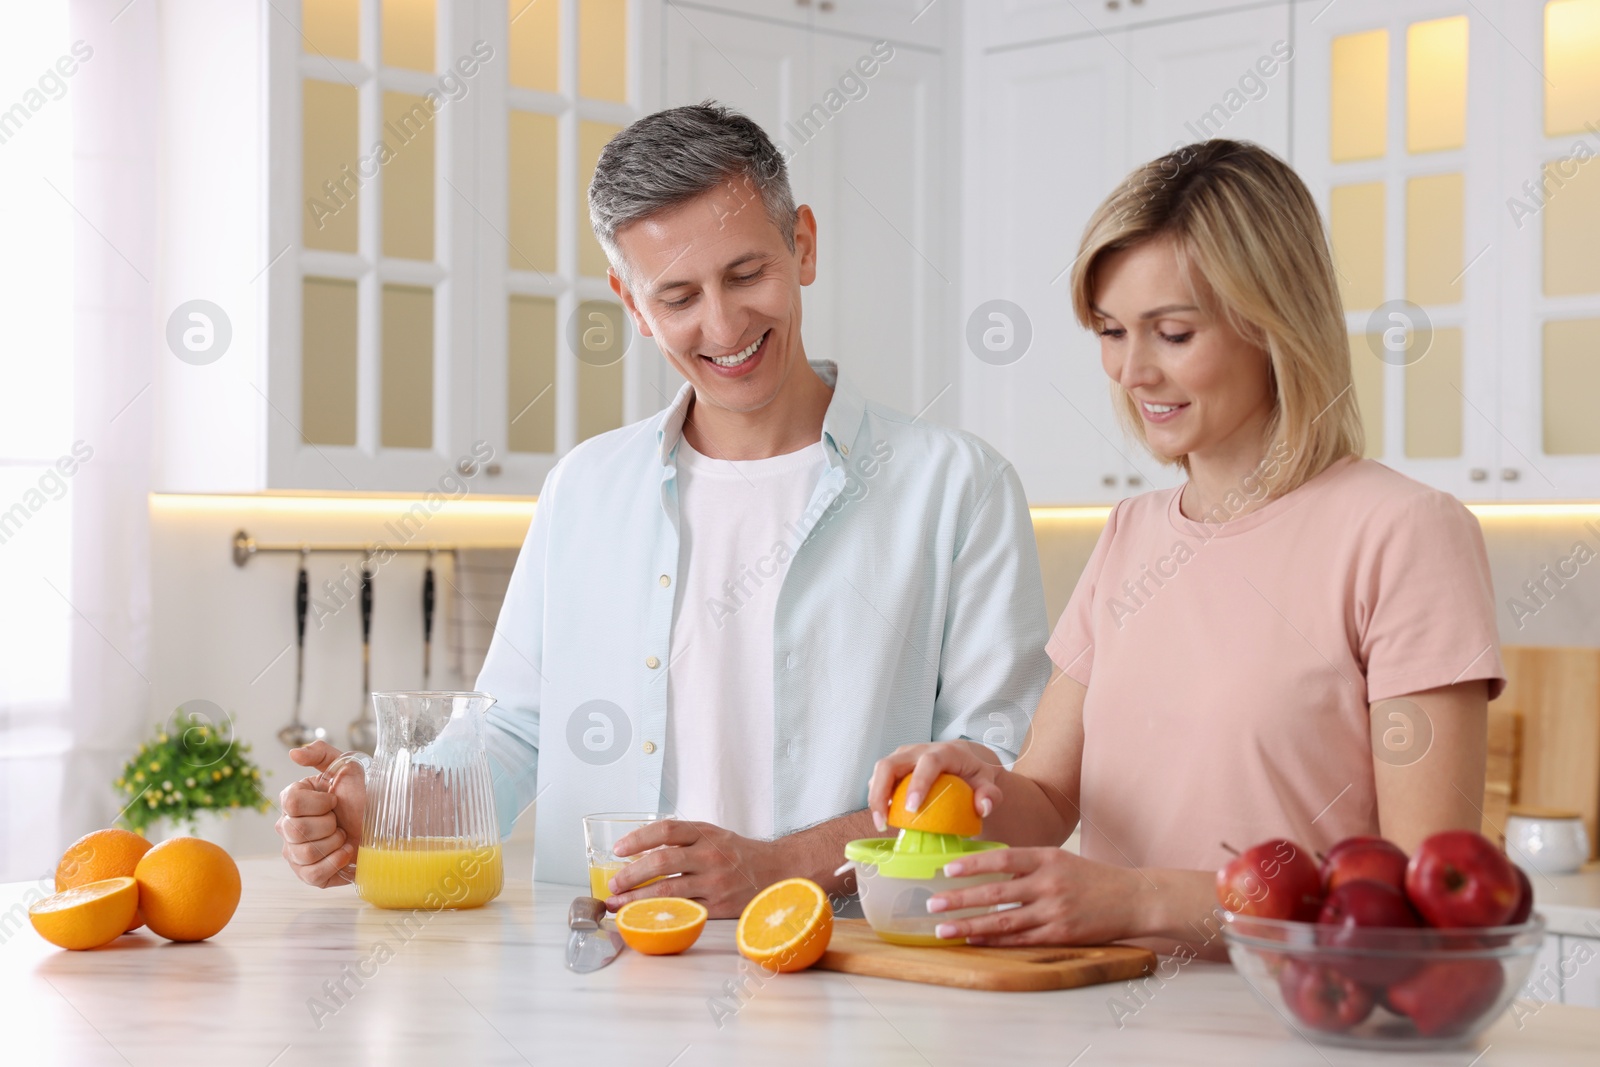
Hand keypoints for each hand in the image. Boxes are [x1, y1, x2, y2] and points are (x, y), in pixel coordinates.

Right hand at [276, 740, 364, 887]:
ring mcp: (295, 853)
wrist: (383, 822)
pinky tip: (346, 853)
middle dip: (328, 824)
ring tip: (344, 836)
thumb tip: (294, 753)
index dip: (320, 803)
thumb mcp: (347, 767)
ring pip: (304, 853)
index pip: (292, 803)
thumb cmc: (363, 795)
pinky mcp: (309, 874)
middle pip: (296, 830)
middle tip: (341, 821)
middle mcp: (287, 828)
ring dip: (333, 843)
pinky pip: (311, 875)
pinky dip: (334, 863)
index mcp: (292, 801)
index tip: (335, 800)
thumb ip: (320, 753)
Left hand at [603, 819, 783, 917]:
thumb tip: (639, 853)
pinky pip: (683, 911)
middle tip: (613, 883)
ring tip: (618, 903)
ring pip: (669, 891)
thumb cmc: (737, 853)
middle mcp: (710, 856)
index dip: (638, 839)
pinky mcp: (719, 906)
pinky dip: (659, 914)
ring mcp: (715, 883)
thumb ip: (682, 841)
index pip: (666, 830)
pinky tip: (644, 917)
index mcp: (706, 834)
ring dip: (637, 899)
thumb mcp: (712, 835)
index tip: (619, 850)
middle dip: (631, 874)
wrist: (777, 871)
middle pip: (662, 861)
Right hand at [866, 740, 1004, 833]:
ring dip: (875, 797)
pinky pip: (880, 778)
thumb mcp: (988, 782)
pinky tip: (884, 816)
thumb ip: (990, 795)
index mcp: (944, 752)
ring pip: (880, 770)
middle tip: (883, 822)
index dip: (917, 784)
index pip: (927, 763)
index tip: (912, 809)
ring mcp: (904, 755)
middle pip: (890, 764)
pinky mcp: (895, 764)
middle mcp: (919, 750)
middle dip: (881, 793)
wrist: (964, 760)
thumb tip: (983, 807)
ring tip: (881, 823)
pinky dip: (877, 797)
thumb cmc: (975, 773)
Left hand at [922, 847, 1144, 946]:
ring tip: (943, 929)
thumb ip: (1028, 865)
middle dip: (960, 899)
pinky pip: (1020, 941)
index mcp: (1047, 858)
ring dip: (969, 926)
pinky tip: (974, 941)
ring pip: (1003, 921)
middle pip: (996, 892)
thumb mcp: (1060, 860)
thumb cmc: (1092, 878)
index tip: (947, 869)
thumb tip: (987, 873)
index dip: (973, 864)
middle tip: (932, 904)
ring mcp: (1055, 911)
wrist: (1134, 899)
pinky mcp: (1061, 935)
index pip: (1003, 858)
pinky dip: (994, 942)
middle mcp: (1049, 883)